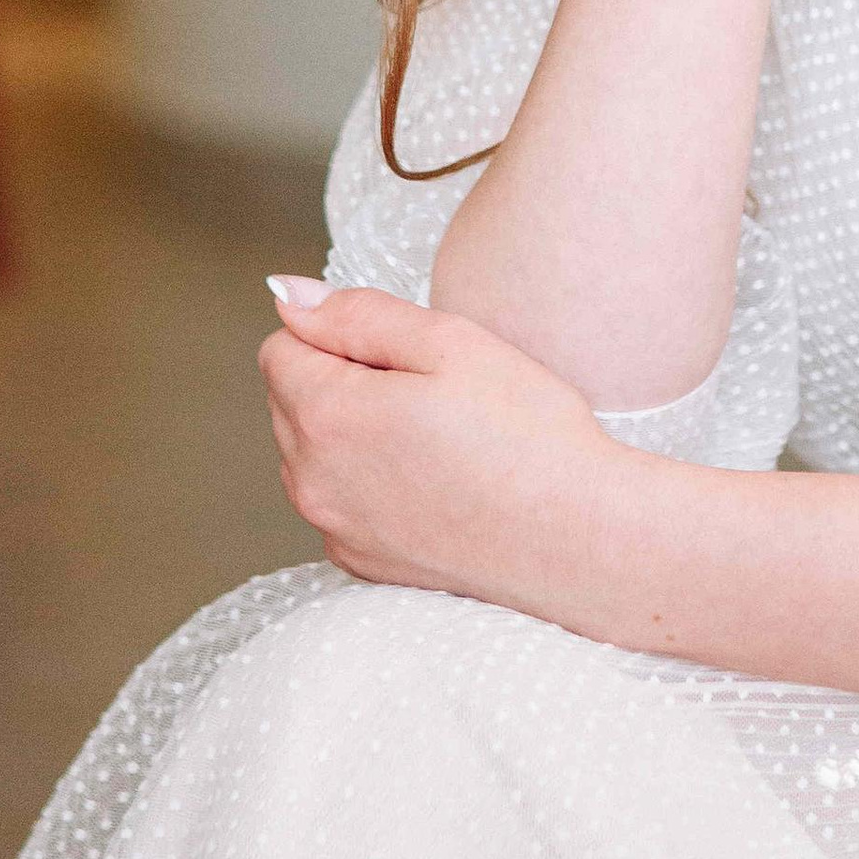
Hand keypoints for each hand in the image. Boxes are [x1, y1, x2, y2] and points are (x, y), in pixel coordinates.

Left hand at [260, 277, 612, 600]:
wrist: (576, 538)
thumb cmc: (525, 436)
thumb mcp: (450, 342)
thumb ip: (356, 314)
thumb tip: (287, 296)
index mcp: (326, 416)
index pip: (281, 347)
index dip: (343, 334)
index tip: (407, 354)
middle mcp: (312, 480)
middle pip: (292, 400)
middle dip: (343, 382)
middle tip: (431, 392)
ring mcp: (334, 528)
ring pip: (313, 453)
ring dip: (353, 433)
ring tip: (437, 438)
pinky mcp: (361, 562)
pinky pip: (340, 501)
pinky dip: (370, 484)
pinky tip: (435, 482)